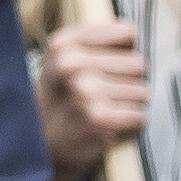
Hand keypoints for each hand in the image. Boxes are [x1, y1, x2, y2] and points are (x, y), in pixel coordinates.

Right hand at [34, 18, 147, 180]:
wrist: (38, 149)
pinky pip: (140, 116)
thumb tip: (132, 32)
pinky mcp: (99, 119)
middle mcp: (72, 63)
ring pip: (142, 91)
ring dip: (128, 106)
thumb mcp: (63, 61)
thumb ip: (95, 43)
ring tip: (103, 112)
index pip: (126, 32)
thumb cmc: (59, 103)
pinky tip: (107, 127)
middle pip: (138, 63)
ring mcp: (85, 91)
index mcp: (64, 43)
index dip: (123, 52)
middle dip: (127, 82)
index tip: (106, 67)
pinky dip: (130, 126)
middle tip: (102, 96)